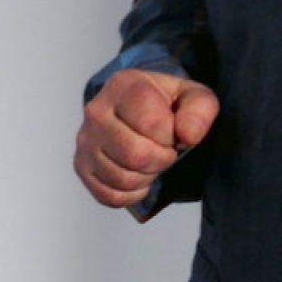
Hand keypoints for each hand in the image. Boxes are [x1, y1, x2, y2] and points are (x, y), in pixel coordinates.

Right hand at [74, 67, 219, 207]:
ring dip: (146, 177)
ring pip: (122, 178)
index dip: (171, 135)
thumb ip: (199, 110)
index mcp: (123, 85)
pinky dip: (131, 194)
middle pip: (134, 154)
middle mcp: (96, 111)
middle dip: (160, 160)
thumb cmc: (165, 104)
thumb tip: (188, 134)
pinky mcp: (82, 166)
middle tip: (165, 151)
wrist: (137, 108)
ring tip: (150, 160)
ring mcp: (85, 141)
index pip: (151, 123)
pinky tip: (137, 175)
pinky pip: (109, 196)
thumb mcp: (193, 97)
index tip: (172, 131)